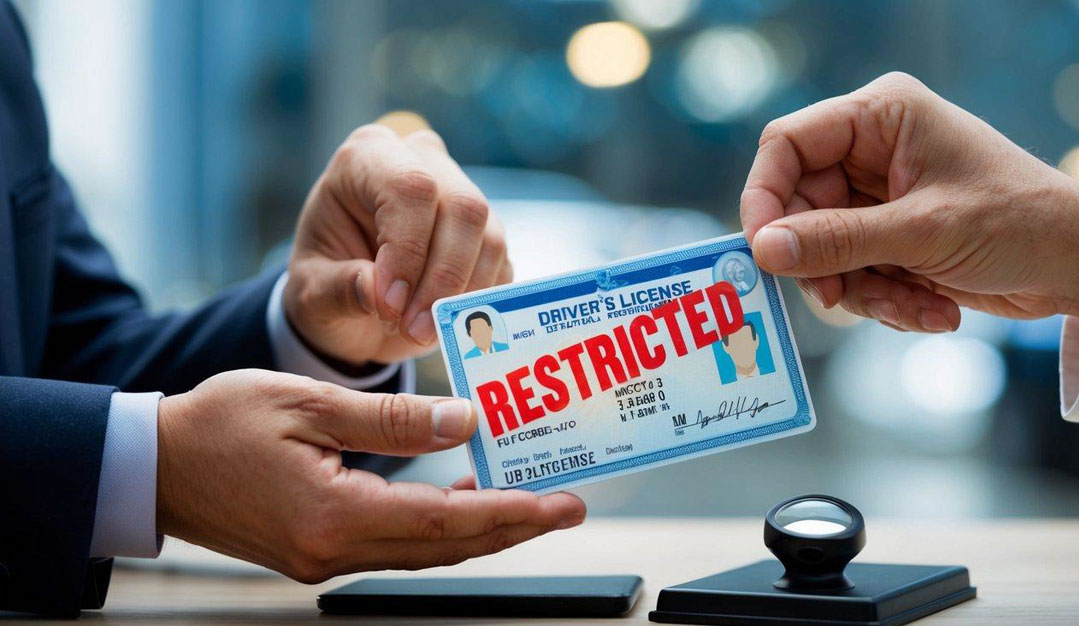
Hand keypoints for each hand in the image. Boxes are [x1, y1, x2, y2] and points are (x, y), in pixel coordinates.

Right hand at [155, 370, 583, 581]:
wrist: (152, 464)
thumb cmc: (218, 424)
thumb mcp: (308, 404)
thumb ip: (392, 418)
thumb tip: (464, 422)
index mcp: (335, 515)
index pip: (447, 523)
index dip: (512, 514)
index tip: (561, 506)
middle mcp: (335, 551)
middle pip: (446, 548)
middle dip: (512, 527)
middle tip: (565, 508)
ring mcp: (325, 559)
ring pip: (425, 552)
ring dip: (480, 530)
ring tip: (527, 503)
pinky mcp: (317, 551)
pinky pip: (396, 545)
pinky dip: (439, 529)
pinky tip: (462, 505)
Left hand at [285, 125, 511, 364]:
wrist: (353, 304)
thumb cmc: (325, 283)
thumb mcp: (310, 292)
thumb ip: (338, 289)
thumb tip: (379, 291)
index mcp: (367, 158)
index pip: (410, 188)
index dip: (408, 250)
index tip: (389, 305)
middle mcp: (422, 162)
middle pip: (463, 208)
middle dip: (442, 278)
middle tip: (413, 330)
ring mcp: (461, 195)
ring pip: (490, 239)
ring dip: (462, 297)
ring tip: (420, 333)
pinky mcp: (487, 235)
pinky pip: (501, 267)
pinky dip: (478, 304)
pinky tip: (442, 325)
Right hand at [741, 72, 1078, 330]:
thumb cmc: (1018, 223)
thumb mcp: (921, 232)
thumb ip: (836, 241)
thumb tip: (763, 250)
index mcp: (880, 118)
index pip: (787, 145)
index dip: (764, 196)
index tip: (762, 251)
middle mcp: (872, 151)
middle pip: (799, 207)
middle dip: (822, 261)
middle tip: (837, 298)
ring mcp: (879, 197)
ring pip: (822, 250)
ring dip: (861, 290)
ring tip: (914, 307)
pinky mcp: (888, 237)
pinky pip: (852, 273)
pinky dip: (884, 300)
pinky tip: (932, 310)